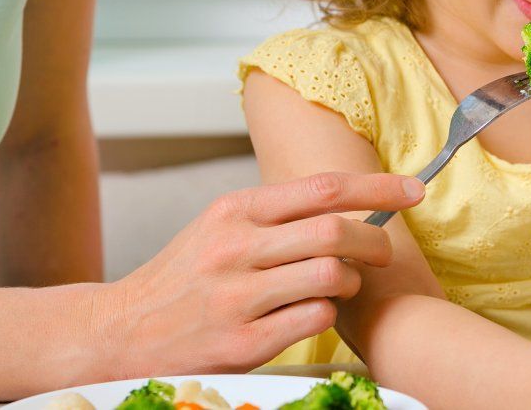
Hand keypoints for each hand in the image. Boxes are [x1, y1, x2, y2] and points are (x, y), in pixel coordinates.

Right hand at [94, 172, 423, 376]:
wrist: (118, 332)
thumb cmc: (182, 278)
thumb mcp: (220, 227)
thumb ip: (276, 214)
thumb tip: (346, 201)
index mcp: (235, 211)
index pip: (323, 189)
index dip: (377, 188)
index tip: (413, 191)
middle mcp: (235, 249)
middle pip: (334, 230)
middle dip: (375, 240)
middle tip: (383, 251)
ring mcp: (238, 297)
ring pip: (330, 274)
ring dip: (351, 280)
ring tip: (342, 284)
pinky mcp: (242, 342)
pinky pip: (314, 318)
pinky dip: (328, 312)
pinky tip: (315, 311)